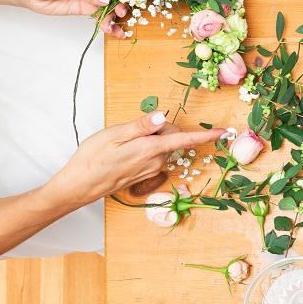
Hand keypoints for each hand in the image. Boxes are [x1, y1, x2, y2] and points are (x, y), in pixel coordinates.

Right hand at [46, 112, 223, 206]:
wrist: (78, 187)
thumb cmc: (92, 158)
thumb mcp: (115, 135)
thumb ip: (142, 126)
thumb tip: (164, 116)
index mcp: (151, 149)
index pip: (184, 139)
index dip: (205, 134)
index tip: (224, 132)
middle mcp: (156, 162)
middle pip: (171, 137)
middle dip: (159, 128)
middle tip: (131, 130)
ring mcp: (150, 170)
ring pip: (161, 146)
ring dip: (150, 138)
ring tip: (123, 143)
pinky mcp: (144, 175)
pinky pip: (153, 155)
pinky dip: (144, 148)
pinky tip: (123, 152)